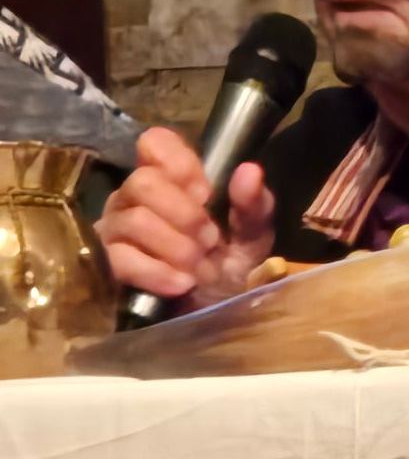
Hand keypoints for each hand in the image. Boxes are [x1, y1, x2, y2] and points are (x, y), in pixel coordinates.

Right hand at [96, 127, 275, 304]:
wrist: (213, 316)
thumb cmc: (230, 265)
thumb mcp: (253, 235)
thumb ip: (253, 204)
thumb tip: (249, 170)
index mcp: (170, 180)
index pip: (155, 142)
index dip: (180, 164)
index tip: (206, 194)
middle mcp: (135, 197)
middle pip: (142, 182)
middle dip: (184, 214)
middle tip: (209, 239)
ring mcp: (116, 230)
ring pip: (134, 220)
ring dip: (175, 247)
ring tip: (199, 268)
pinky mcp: (105, 267)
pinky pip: (120, 259)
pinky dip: (157, 272)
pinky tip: (181, 283)